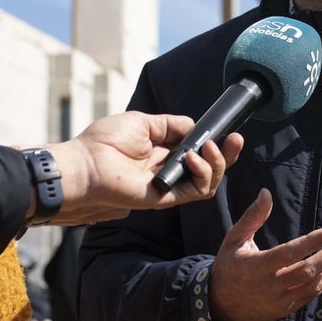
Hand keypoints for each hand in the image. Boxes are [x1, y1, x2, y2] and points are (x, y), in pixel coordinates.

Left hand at [33, 111, 244, 225]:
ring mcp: (168, 186)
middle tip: (236, 140)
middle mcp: (168, 170)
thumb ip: (171, 125)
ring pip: (207, 182)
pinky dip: (203, 175)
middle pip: (208, 168)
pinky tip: (194, 158)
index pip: (197, 150)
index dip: (214, 142)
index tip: (226, 130)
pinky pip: (196, 191)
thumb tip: (194, 126)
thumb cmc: (104, 142)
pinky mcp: (166, 199)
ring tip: (209, 149)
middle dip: (226, 155)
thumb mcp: (142, 122)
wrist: (85, 165)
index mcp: (161, 152)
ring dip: (217, 164)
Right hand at [210, 190, 321, 320]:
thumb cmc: (229, 265)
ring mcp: (280, 301)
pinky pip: (310, 295)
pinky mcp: (286, 309)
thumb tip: (266, 193)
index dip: (312, 243)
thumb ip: (252, 217)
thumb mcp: (234, 239)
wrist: (221, 305)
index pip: (289, 253)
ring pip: (313, 285)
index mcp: (257, 266)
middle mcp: (270, 286)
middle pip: (307, 271)